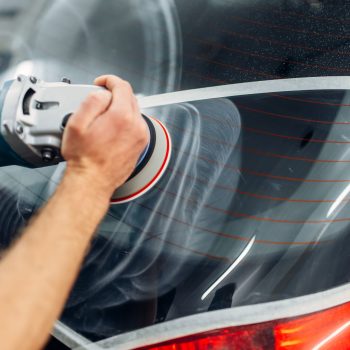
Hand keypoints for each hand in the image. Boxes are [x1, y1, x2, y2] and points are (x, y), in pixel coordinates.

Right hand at [62, 75, 148, 199]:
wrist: (93, 181)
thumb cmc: (84, 158)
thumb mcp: (77, 123)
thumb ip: (92, 101)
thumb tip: (103, 94)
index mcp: (122, 117)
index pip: (122, 86)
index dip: (109, 80)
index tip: (101, 83)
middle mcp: (136, 125)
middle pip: (130, 97)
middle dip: (114, 94)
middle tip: (100, 99)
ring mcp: (141, 136)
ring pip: (134, 110)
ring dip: (120, 107)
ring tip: (104, 117)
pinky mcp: (141, 144)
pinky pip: (136, 124)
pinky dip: (126, 120)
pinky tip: (112, 129)